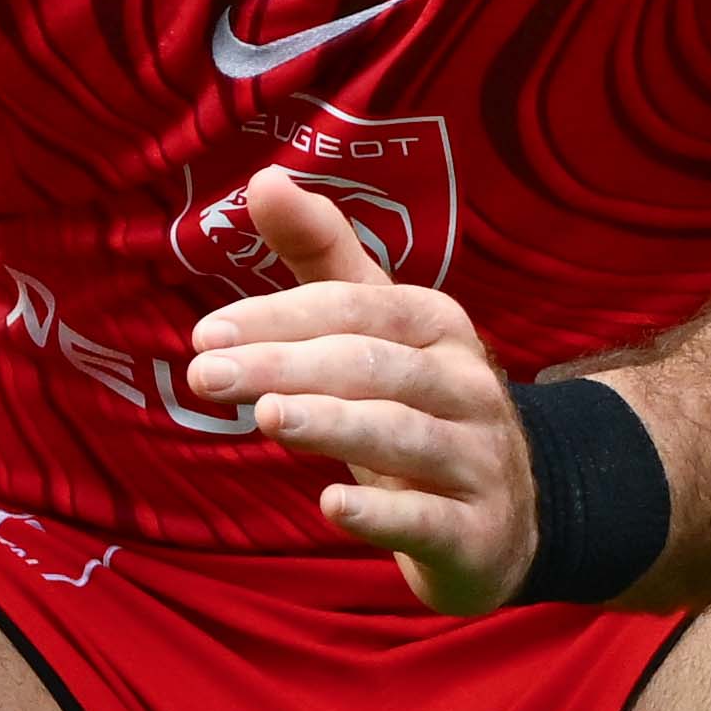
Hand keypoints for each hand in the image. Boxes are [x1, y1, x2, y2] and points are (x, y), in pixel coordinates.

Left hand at [187, 170, 533, 612]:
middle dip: (285, 366)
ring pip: (403, 433)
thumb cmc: (412, 405)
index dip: (280, 316)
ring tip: (265, 417)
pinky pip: (430, 519)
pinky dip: (382, 512)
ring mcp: (477, 460)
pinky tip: (332, 505)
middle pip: (371, 366)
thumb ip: (320, 256)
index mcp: (437, 327)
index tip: (205, 334)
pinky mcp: (476, 532)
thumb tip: (264, 179)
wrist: (506, 515)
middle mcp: (466, 386)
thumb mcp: (373, 329)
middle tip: (205, 375)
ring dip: (332, 423)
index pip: (355, 309)